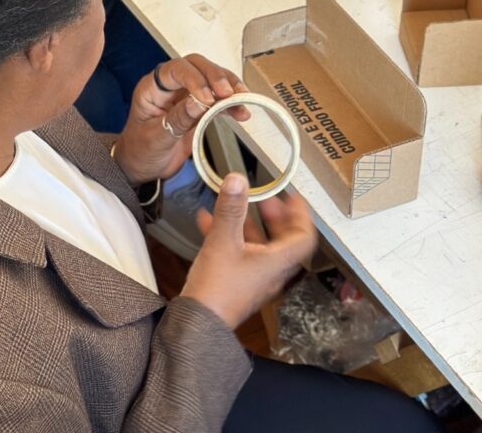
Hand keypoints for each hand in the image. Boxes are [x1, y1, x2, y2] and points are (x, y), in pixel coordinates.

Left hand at [111, 55, 250, 184]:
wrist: (142, 167)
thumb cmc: (140, 151)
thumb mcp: (155, 139)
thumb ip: (177, 120)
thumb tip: (198, 102)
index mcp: (152, 88)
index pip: (175, 71)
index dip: (195, 79)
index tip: (209, 98)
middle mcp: (169, 86)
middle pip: (196, 67)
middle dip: (215, 76)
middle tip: (229, 93)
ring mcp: (184, 95)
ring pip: (210, 79)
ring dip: (228, 87)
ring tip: (241, 99)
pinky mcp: (198, 107)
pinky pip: (217, 99)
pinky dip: (230, 103)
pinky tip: (241, 111)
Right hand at [181, 173, 316, 329]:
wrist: (199, 323)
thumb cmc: (217, 287)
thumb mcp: (223, 240)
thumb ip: (230, 208)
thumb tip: (237, 180)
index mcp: (277, 262)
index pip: (304, 238)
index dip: (301, 215)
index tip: (292, 197)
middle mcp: (271, 271)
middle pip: (283, 241)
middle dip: (274, 216)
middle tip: (265, 199)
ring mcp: (254, 278)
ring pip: (260, 246)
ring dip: (250, 224)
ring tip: (237, 206)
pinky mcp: (237, 282)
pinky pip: (240, 253)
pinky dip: (230, 235)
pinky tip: (208, 221)